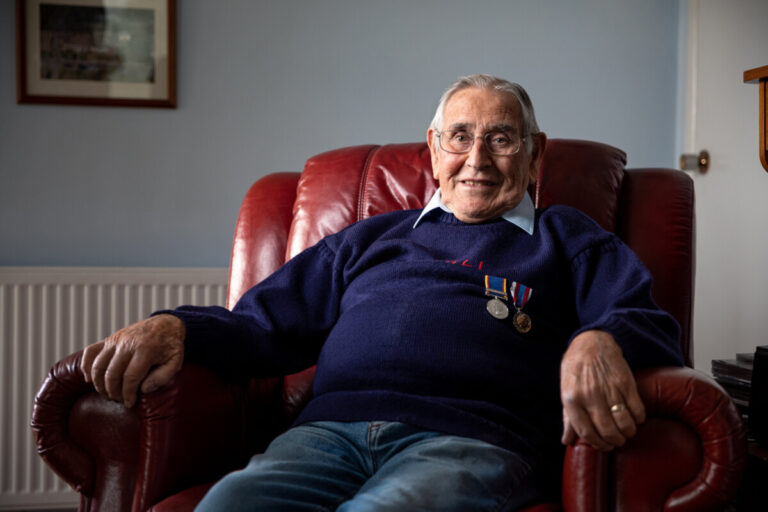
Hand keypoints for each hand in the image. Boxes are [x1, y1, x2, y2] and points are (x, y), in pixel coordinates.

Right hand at [80, 314, 184, 407]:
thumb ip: (163, 377)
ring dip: (100, 384)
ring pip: (98, 365)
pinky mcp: (109, 339)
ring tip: (109, 393)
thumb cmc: (171, 345)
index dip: (128, 394)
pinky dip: (86, 367)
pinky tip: (89, 380)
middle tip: (120, 400)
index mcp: (146, 349)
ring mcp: (116, 340)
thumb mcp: (176, 361)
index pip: (130, 377)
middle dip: (114, 392)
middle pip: (112, 374)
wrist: (166, 323)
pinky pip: (90, 352)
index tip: (130, 403)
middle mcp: (128, 343)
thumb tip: (143, 390)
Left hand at [560, 330, 644, 450]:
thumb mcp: (565, 390)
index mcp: (571, 398)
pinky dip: (639, 419)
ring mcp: (608, 389)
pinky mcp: (625, 383)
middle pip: (606, 430)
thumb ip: (567, 417)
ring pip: (623, 422)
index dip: (597, 443)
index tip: (604, 446)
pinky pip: (637, 409)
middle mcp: (589, 395)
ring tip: (627, 432)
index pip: (585, 431)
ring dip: (628, 432)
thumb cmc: (576, 368)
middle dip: (615, 441)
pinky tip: (636, 419)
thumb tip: (566, 441)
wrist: (591, 342)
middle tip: (618, 442)